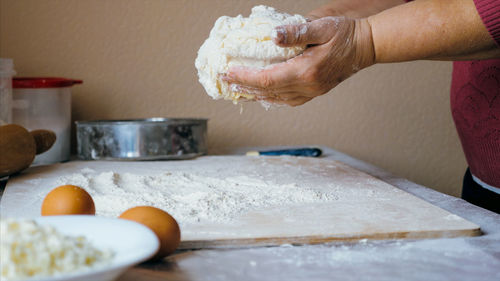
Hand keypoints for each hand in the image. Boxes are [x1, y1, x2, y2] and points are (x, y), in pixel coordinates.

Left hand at [223, 17, 374, 105]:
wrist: (366, 46)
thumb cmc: (345, 34)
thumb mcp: (322, 27)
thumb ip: (297, 32)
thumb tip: (274, 35)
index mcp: (306, 71)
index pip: (268, 79)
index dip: (245, 77)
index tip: (229, 72)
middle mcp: (307, 86)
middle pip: (268, 92)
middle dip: (245, 87)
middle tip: (226, 81)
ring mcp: (311, 92)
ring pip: (277, 99)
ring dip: (256, 94)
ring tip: (239, 89)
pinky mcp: (314, 92)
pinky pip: (288, 100)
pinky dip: (271, 98)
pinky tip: (263, 93)